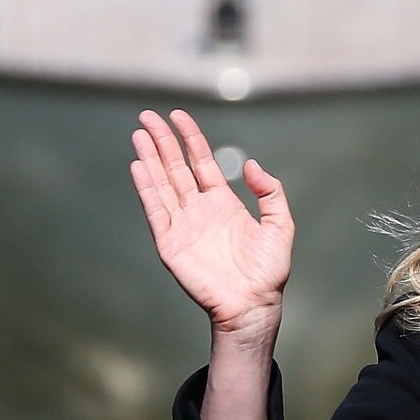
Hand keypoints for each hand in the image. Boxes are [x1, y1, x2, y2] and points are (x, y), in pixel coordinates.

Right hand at [130, 108, 292, 344]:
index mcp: (222, 203)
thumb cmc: (268, 271)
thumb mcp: (280, 225)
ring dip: (149, 160)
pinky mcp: (170, 244)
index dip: (190, 138)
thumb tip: (250, 164)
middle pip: (176, 168)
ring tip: (138, 134)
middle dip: (162, 142)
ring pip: (162, 185)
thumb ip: (271, 192)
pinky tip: (139, 167)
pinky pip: (156, 212)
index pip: (201, 162)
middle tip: (148, 116)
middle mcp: (199, 210)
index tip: (178, 115)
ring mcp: (182, 226)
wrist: (253, 304)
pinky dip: (146, 190)